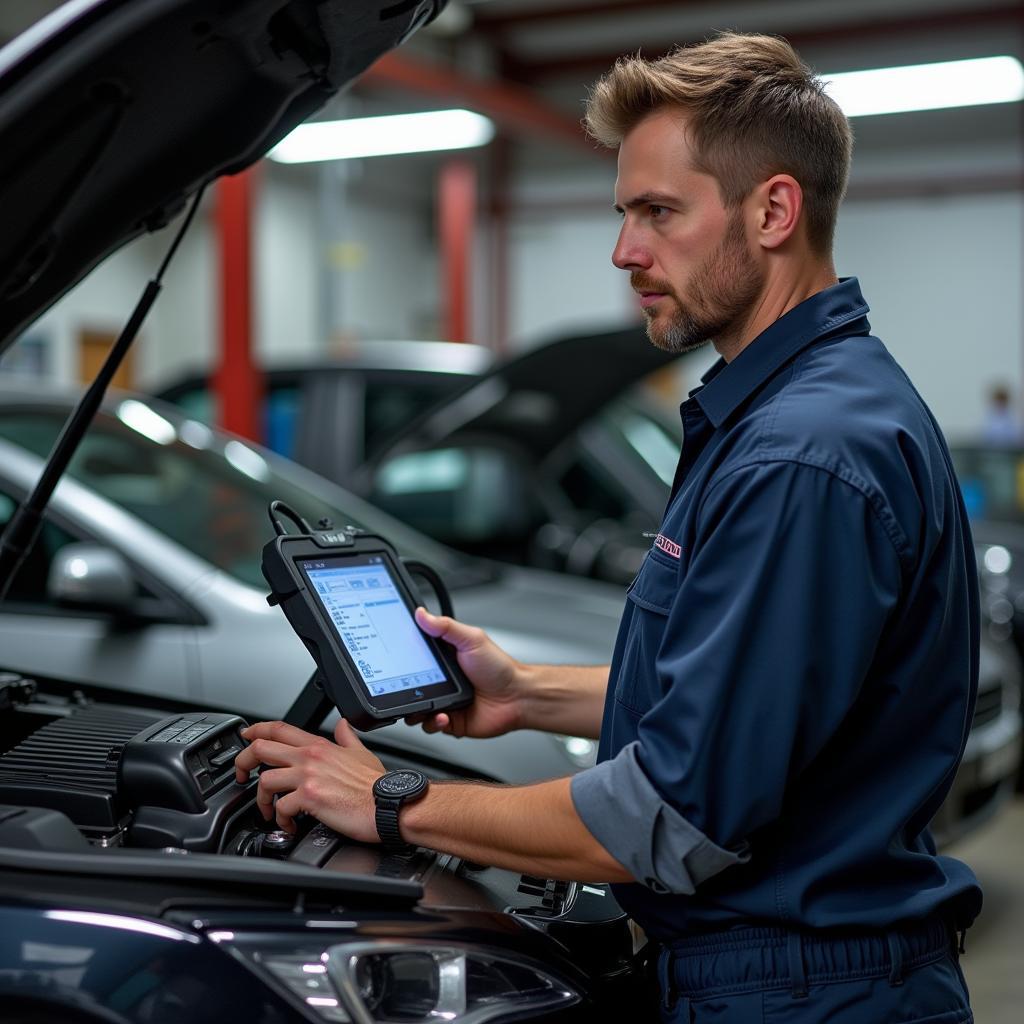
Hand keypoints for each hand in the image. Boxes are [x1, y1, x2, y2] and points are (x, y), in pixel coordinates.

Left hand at [233, 718, 383, 840]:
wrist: (388, 804)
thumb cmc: (377, 785)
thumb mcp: (362, 753)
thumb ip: (347, 738)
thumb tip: (343, 725)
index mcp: (320, 746)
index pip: (279, 729)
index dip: (256, 730)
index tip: (246, 736)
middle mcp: (310, 758)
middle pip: (260, 748)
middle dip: (243, 762)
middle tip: (242, 777)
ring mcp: (309, 777)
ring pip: (265, 780)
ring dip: (261, 799)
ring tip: (269, 811)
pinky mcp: (310, 798)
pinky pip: (281, 808)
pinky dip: (280, 820)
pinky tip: (289, 825)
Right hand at [410, 607, 524, 738]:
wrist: (518, 697)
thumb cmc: (500, 668)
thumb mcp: (472, 639)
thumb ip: (446, 627)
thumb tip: (422, 614)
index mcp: (443, 660)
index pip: (414, 658)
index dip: (403, 660)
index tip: (396, 660)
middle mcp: (440, 681)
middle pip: (410, 686)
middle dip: (404, 690)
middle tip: (407, 689)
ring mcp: (444, 702)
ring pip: (416, 709)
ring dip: (415, 710)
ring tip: (425, 706)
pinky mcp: (450, 721)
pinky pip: (431, 726)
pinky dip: (433, 723)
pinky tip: (442, 716)